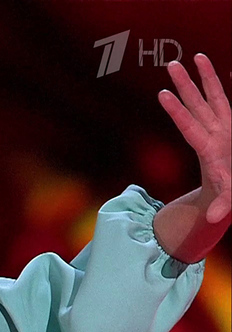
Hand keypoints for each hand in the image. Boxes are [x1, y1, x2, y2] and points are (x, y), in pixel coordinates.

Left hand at [158, 54, 230, 223]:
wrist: (227, 190)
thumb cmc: (227, 194)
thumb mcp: (226, 200)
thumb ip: (221, 205)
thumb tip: (213, 218)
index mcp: (208, 149)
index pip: (188, 126)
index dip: (177, 111)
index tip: (162, 94)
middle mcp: (213, 133)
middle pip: (196, 104)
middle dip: (185, 85)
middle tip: (170, 64)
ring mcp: (222, 128)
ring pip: (211, 97)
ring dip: (203, 78)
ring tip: (193, 56)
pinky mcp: (231, 126)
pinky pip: (226, 101)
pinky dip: (221, 85)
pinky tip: (219, 68)